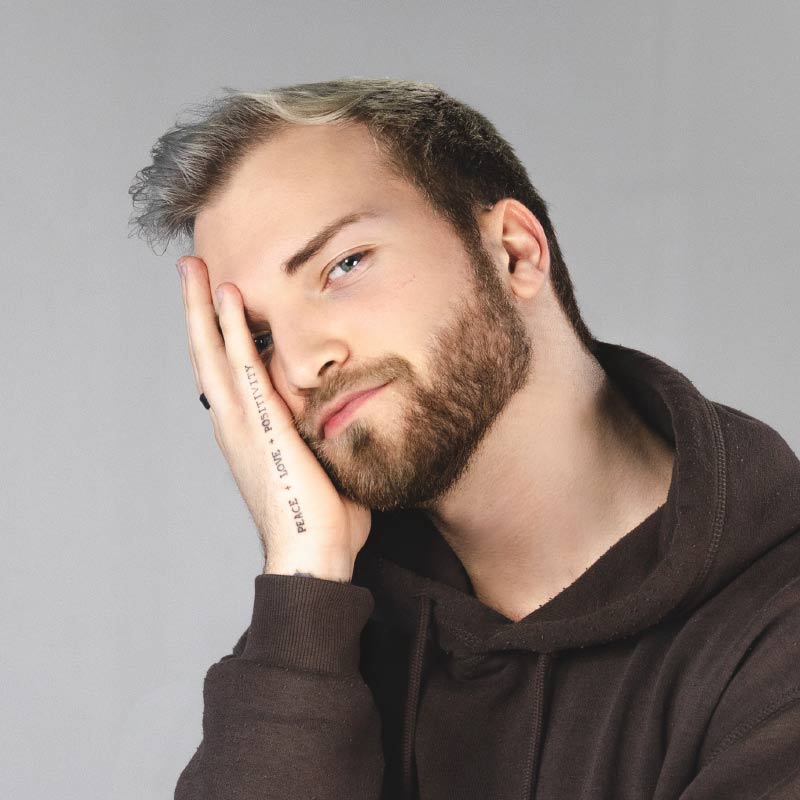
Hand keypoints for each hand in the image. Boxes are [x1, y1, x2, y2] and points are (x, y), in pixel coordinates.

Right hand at [177, 256, 371, 581]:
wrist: (314, 556)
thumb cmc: (324, 517)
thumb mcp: (321, 462)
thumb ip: (322, 431)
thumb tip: (342, 410)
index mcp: (250, 432)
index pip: (227, 372)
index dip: (217, 334)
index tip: (217, 299)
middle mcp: (236, 423)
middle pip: (207, 355)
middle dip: (198, 310)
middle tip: (190, 268)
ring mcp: (243, 424)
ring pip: (213, 354)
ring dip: (204, 308)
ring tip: (194, 268)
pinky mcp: (261, 426)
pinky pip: (243, 368)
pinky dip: (230, 331)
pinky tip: (227, 298)